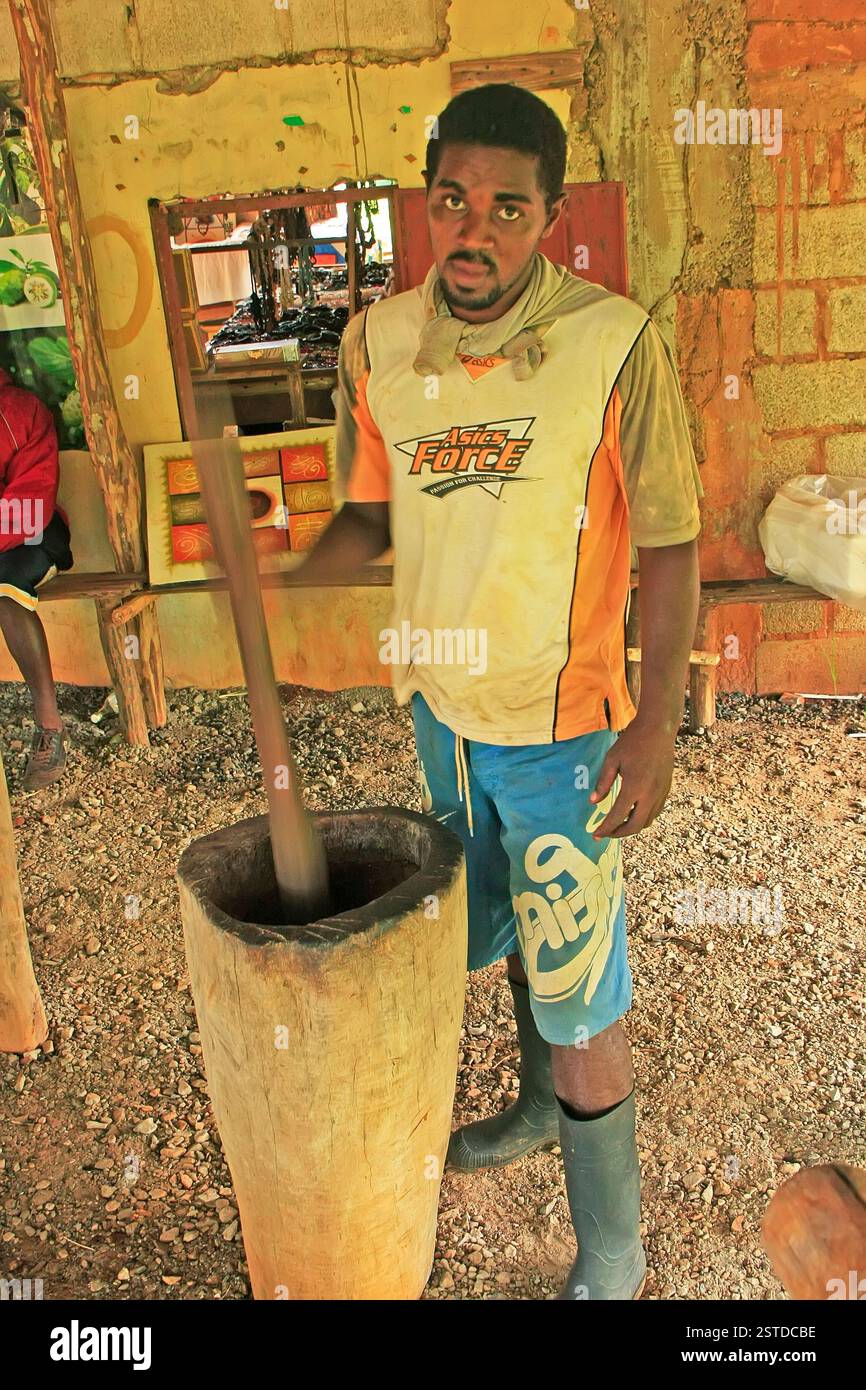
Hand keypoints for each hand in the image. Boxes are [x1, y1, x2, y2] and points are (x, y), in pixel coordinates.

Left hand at [589, 717, 675, 839]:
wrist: (658, 729)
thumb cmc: (632, 742)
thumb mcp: (612, 760)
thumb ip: (603, 783)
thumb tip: (593, 802)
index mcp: (634, 787)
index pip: (617, 816)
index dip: (605, 829)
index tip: (595, 834)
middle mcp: (650, 794)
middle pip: (635, 826)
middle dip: (618, 833)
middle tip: (606, 833)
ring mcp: (661, 793)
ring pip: (647, 821)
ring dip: (632, 827)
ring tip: (618, 825)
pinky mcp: (666, 789)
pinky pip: (655, 812)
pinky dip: (643, 818)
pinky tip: (633, 813)